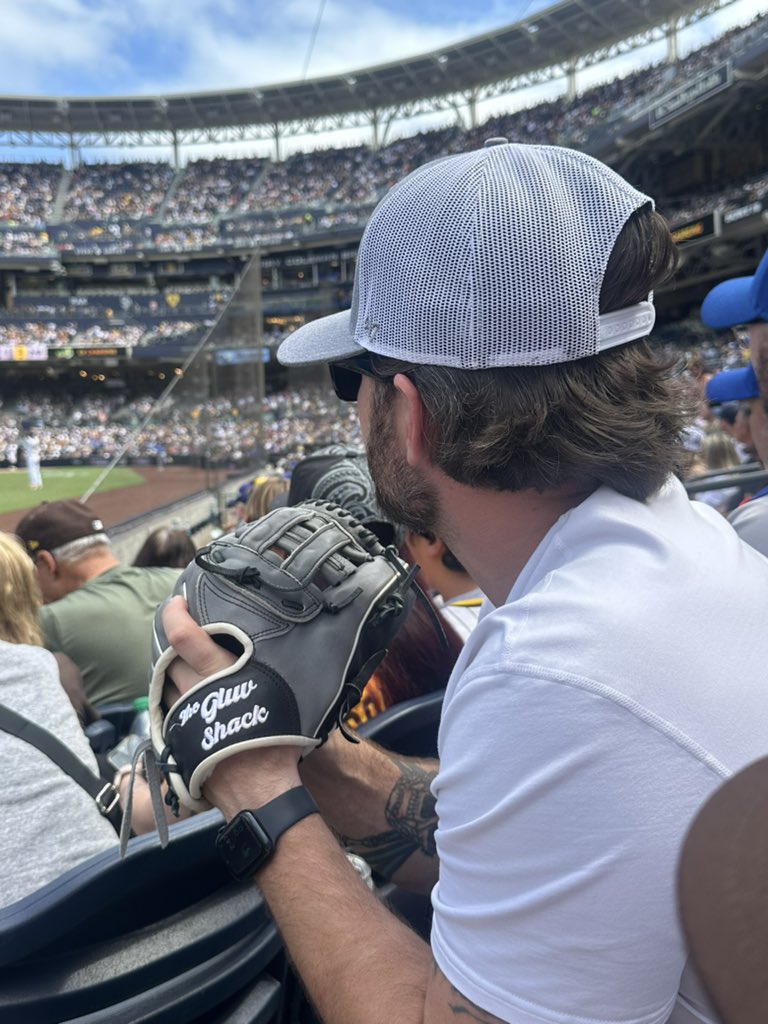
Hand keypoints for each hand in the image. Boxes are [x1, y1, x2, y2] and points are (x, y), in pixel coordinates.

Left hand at [162, 595, 301, 814]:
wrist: (255, 789)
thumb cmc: (274, 740)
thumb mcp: (277, 694)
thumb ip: (262, 668)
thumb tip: (267, 647)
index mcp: (218, 675)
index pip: (184, 637)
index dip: (174, 615)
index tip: (176, 602)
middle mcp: (194, 691)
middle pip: (170, 656)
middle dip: (172, 641)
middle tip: (183, 629)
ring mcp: (181, 714)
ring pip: (165, 681)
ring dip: (171, 669)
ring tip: (186, 662)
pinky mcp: (176, 734)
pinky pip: (168, 706)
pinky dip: (173, 695)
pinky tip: (186, 694)